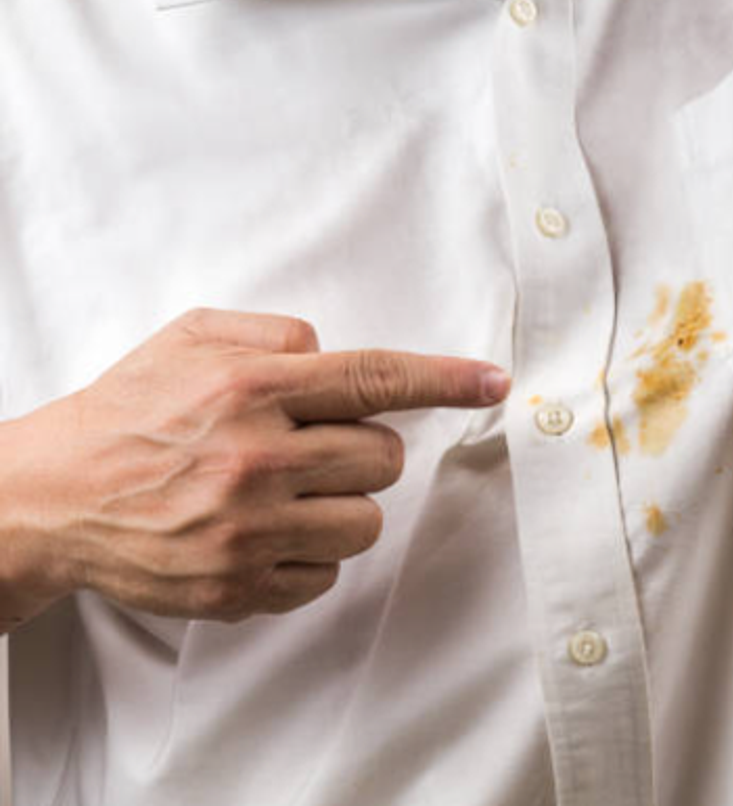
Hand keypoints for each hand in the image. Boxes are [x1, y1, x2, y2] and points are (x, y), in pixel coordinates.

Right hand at [0, 308, 509, 624]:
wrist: (50, 498)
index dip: (445, 380)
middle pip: (385, 458)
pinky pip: (327, 575)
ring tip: (283, 493)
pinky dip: (308, 554)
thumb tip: (335, 351)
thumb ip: (274, 333)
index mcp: (250, 390)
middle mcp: (257, 460)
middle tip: (311, 448)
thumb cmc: (128, 413)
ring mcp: (250, 532)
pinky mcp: (239, 588)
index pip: (374, 379)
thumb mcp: (189, 340)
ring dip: (341, 505)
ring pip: (367, 522)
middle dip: (363, 450)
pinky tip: (262, 533)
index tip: (494, 383)